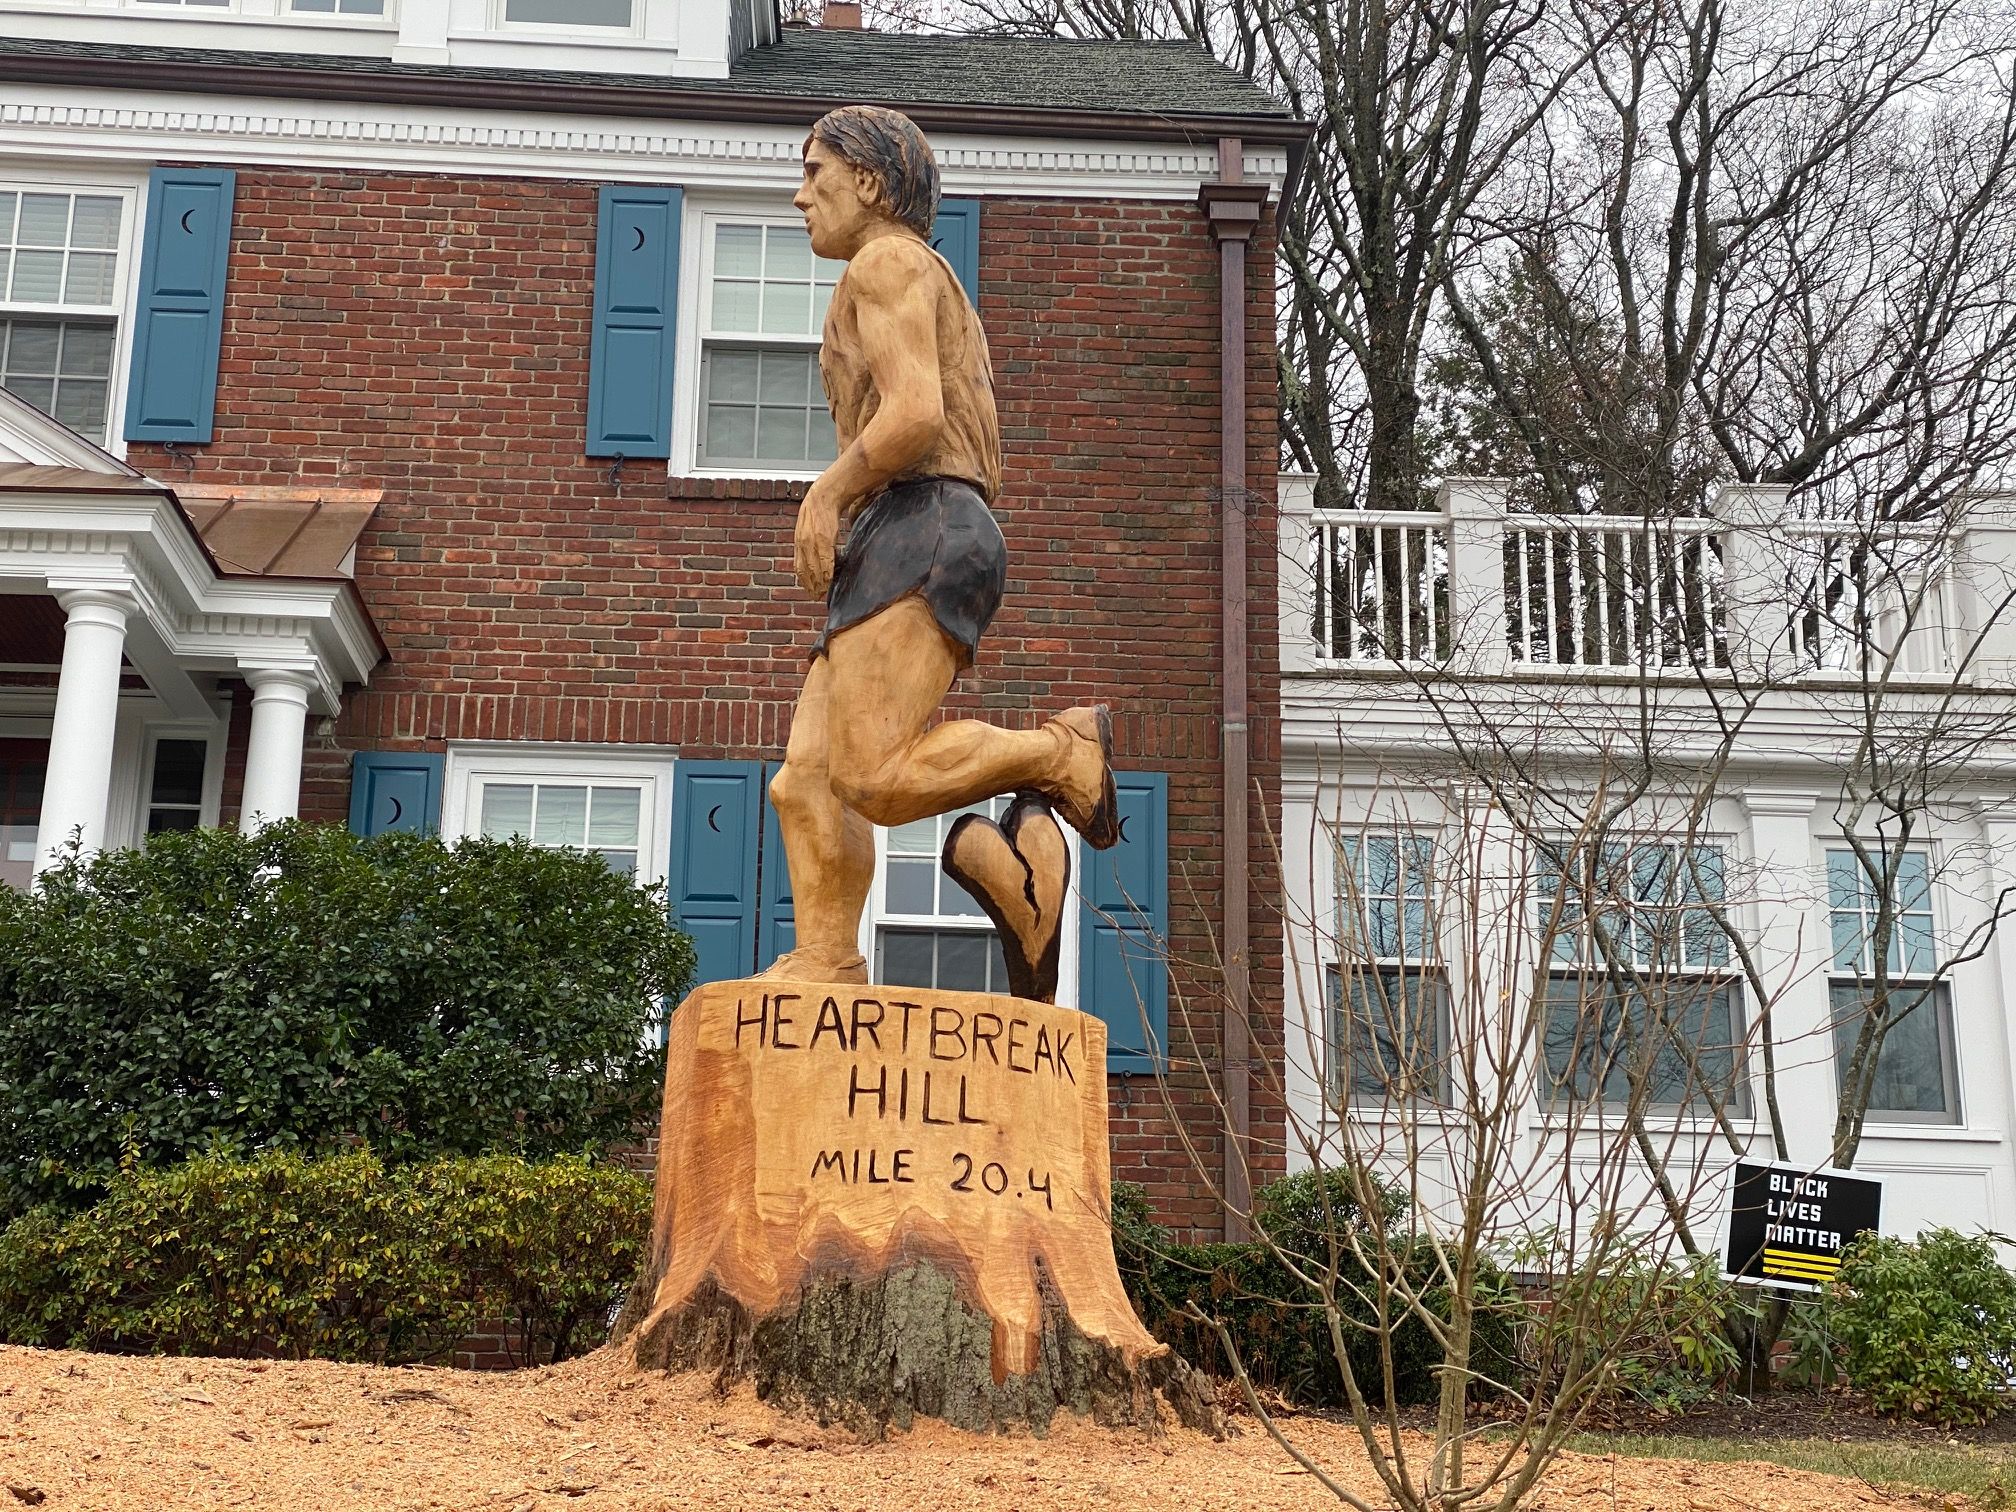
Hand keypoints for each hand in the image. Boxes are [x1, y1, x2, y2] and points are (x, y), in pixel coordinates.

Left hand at [793, 482, 841, 597]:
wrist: (823, 497)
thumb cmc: (818, 513)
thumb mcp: (807, 529)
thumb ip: (808, 543)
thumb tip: (813, 557)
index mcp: (799, 542)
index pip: (800, 567)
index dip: (805, 581)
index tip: (810, 591)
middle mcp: (803, 544)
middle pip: (807, 571)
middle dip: (812, 585)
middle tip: (817, 596)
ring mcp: (812, 541)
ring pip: (815, 568)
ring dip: (820, 582)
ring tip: (824, 591)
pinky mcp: (823, 538)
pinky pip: (826, 559)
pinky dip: (828, 571)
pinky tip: (830, 578)